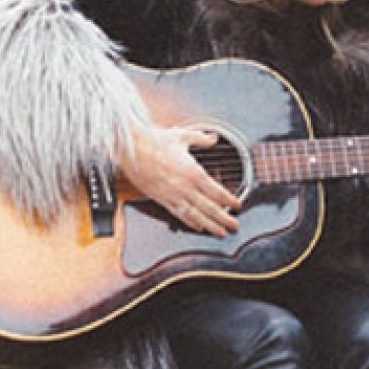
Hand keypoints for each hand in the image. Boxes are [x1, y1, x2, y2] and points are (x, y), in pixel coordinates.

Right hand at [118, 124, 241, 236]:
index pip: (216, 191)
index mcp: (191, 171)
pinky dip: (190, 222)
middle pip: (209, 207)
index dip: (229, 200)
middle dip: (224, 218)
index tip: (238, 205)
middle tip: (235, 226)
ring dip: (210, 225)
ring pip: (195, 215)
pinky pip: (178, 214)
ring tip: (220, 233)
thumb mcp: (182, 135)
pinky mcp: (161, 199)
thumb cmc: (154, 141)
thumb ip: (201, 138)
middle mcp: (183, 187)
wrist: (130, 149)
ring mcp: (172, 195)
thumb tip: (213, 138)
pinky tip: (198, 227)